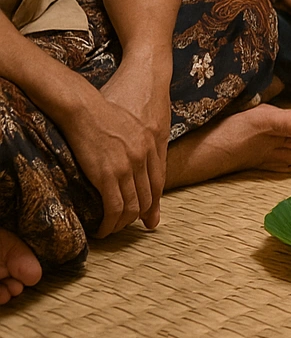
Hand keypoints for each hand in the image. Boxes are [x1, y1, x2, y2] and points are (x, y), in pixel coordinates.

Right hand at [59, 82, 163, 237]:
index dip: (155, 202)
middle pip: (148, 196)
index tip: (151, 217)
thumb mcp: (131, 124)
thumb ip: (138, 141)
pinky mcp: (107, 175)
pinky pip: (114, 207)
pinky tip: (102, 228)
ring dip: (123, 223)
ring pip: (133, 206)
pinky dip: (110, 222)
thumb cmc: (102, 112)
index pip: (158, 181)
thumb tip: (133, 156)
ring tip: (112, 229)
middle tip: (131, 227)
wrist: (84, 108)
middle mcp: (144, 158)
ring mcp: (127, 167)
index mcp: (152, 144)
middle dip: (141, 215)